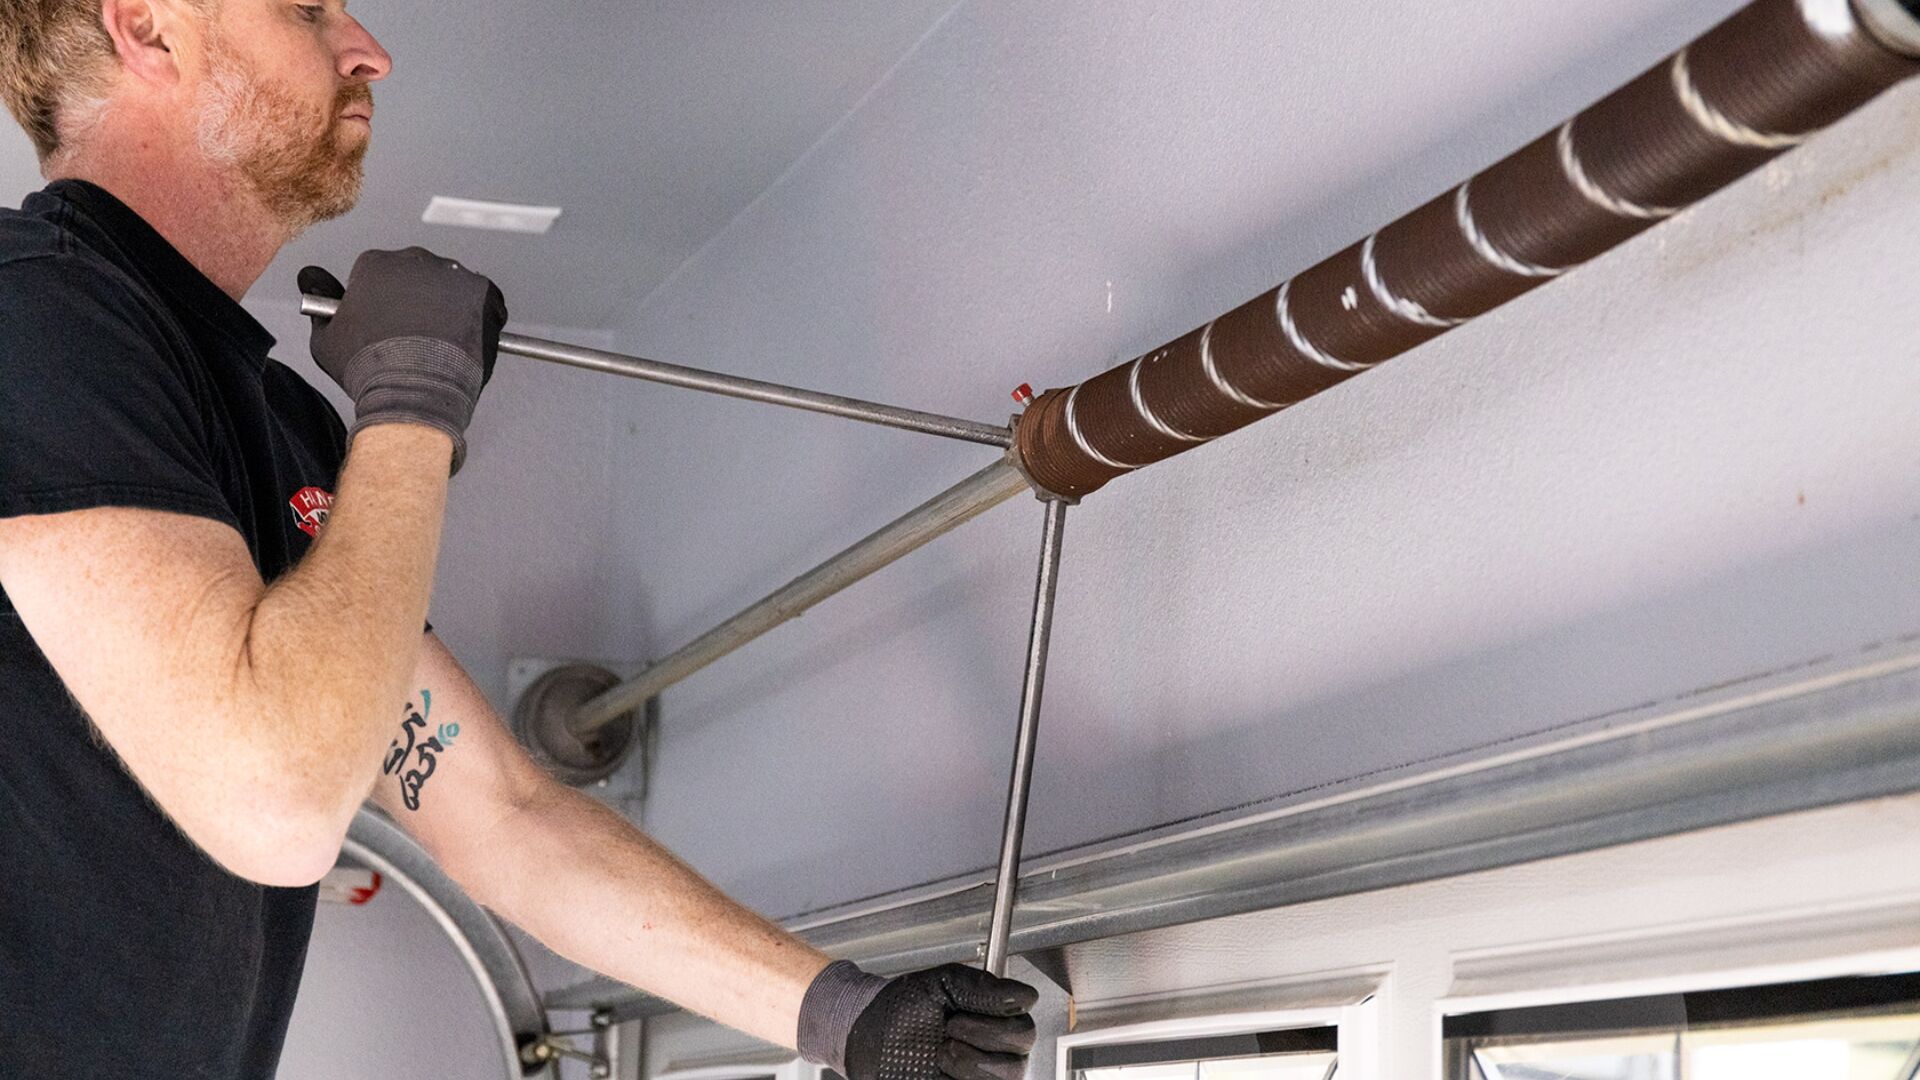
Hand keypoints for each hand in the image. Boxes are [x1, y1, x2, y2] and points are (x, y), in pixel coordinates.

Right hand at [298, 247, 507, 474]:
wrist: (413, 390)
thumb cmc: (368, 368)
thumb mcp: (325, 337)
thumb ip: (318, 298)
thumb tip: (311, 278)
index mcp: (376, 263)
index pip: (382, 272)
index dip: (384, 301)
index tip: (388, 323)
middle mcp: (416, 261)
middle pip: (419, 275)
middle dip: (419, 300)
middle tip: (418, 335)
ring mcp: (453, 276)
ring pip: (453, 285)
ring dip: (450, 307)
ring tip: (442, 342)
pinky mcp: (485, 293)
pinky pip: (487, 299)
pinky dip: (481, 316)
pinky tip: (466, 340)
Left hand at [798, 961, 1038, 1079]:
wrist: (870, 1034)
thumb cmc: (905, 1007)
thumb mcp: (942, 984)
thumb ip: (982, 987)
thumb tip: (1022, 995)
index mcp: (997, 1019)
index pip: (1025, 1022)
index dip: (999, 1015)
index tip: (963, 1009)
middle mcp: (997, 1051)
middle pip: (1020, 1055)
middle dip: (981, 1038)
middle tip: (948, 1030)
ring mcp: (982, 1076)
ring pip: (1005, 1079)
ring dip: (969, 1064)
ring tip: (941, 1053)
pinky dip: (958, 1079)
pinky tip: (940, 1071)